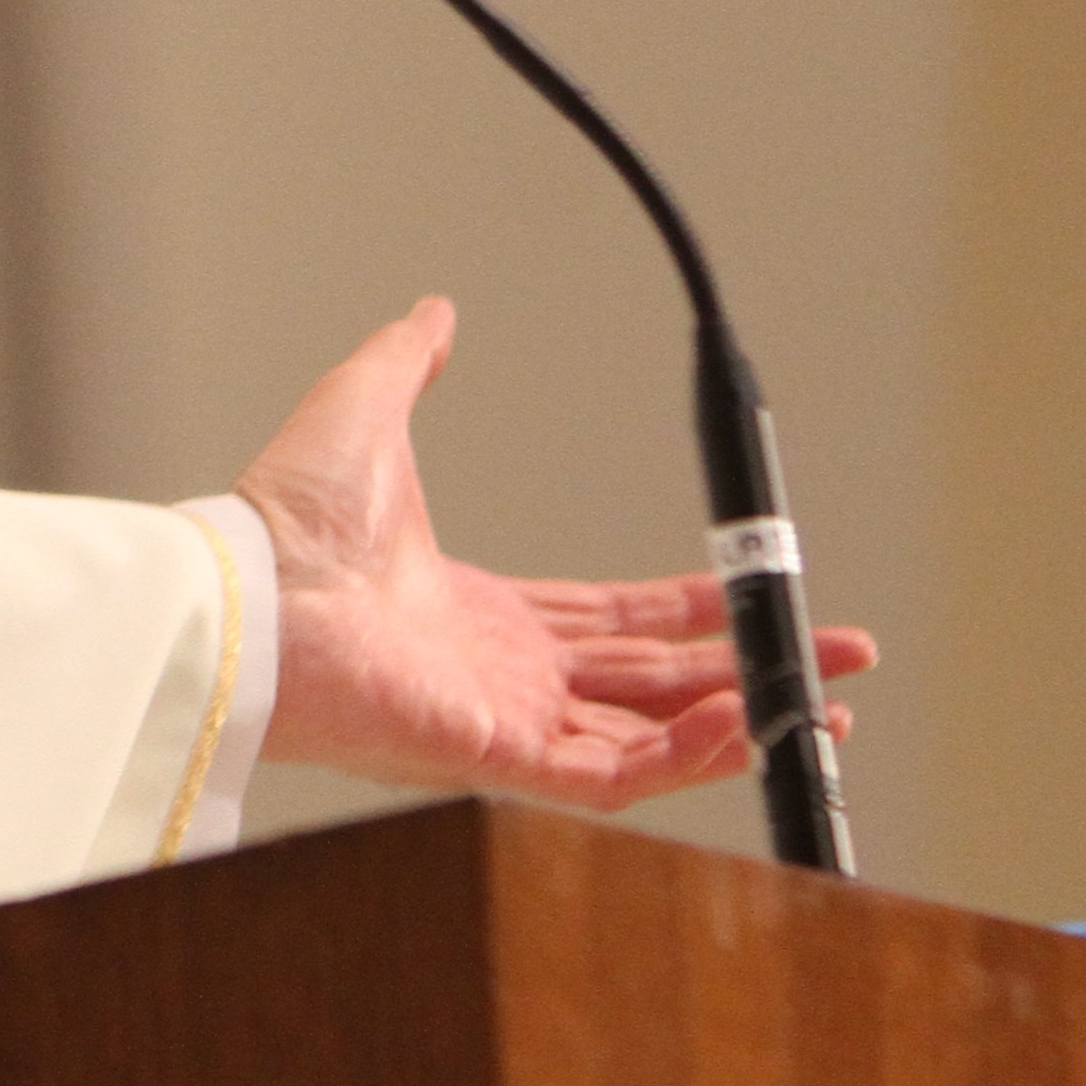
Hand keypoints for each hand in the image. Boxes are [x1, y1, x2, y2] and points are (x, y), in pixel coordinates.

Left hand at [238, 298, 873, 810]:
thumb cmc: (285, 516)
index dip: (691, 610)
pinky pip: (613, 774)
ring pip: (650, 736)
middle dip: (749, 667)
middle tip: (835, 656)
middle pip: (653, 681)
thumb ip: (409, 361)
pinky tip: (748, 720)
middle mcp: (499, 672)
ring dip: (741, 717)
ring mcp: (502, 718)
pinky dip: (686, 755)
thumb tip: (434, 311)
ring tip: (820, 701)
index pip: (611, 619)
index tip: (756, 598)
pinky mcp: (497, 755)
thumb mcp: (365, 408)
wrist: (249, 587)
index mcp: (477, 609)